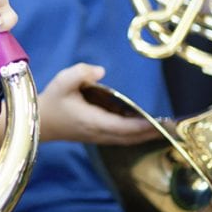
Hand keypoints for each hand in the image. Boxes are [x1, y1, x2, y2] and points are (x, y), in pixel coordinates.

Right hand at [38, 63, 157, 144]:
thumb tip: (101, 71)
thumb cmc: (51, 101)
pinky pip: (121, 138)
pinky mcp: (96, 136)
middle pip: (131, 137)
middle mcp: (99, 133)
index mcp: (93, 121)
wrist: (38, 122)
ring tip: (164, 128)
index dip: (143, 125)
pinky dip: (135, 135)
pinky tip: (144, 128)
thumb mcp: (62, 81)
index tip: (160, 122)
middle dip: (151, 133)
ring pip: (127, 140)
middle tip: (173, 128)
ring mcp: (98, 137)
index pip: (124, 126)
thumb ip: (81, 72)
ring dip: (145, 135)